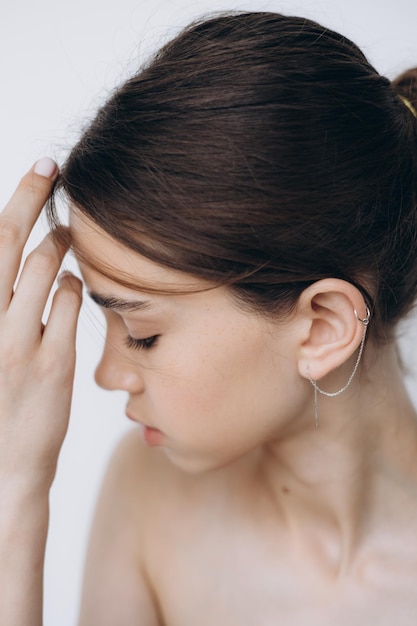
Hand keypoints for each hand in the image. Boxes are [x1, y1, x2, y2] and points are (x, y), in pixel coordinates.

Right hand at [0, 158, 81, 487]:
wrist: (1, 470)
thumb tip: (14, 260)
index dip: (14, 202)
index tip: (38, 171)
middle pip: (10, 244)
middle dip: (32, 196)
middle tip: (52, 167)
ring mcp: (17, 343)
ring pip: (44, 268)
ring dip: (59, 242)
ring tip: (66, 234)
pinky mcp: (53, 363)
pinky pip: (70, 304)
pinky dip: (76, 284)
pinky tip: (74, 283)